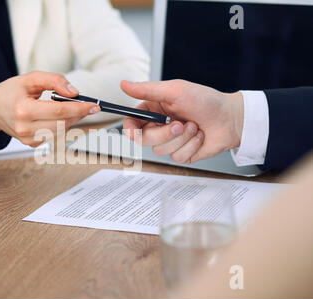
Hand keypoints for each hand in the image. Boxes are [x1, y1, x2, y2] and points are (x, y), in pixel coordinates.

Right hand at [0, 71, 99, 146]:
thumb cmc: (12, 91)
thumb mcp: (31, 78)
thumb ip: (54, 81)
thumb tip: (75, 92)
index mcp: (23, 109)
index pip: (59, 111)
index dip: (80, 108)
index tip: (95, 106)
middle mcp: (24, 127)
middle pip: (62, 123)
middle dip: (77, 114)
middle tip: (86, 105)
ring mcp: (27, 138)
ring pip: (60, 131)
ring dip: (70, 120)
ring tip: (70, 109)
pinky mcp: (30, 144)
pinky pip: (54, 136)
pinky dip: (60, 126)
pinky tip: (56, 117)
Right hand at [121, 80, 243, 163]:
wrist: (230, 118)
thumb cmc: (205, 100)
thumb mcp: (174, 90)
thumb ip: (147, 90)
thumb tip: (124, 84)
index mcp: (153, 110)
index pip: (131, 123)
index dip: (130, 130)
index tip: (134, 132)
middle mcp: (159, 126)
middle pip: (144, 140)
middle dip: (163, 133)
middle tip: (179, 124)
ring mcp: (170, 142)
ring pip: (160, 150)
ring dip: (181, 139)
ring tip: (193, 126)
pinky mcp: (182, 153)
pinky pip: (177, 157)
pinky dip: (191, 146)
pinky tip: (199, 136)